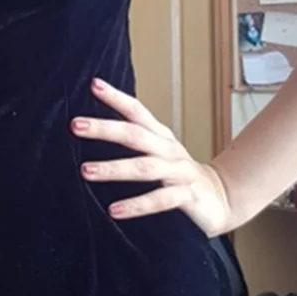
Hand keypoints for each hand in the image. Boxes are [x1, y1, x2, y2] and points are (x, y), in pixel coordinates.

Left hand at [72, 78, 231, 237]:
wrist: (220, 200)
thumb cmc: (179, 176)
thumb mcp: (158, 153)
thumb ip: (134, 141)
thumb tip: (94, 130)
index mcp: (160, 137)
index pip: (137, 112)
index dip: (117, 97)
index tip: (94, 85)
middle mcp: (169, 150)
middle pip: (135, 135)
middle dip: (105, 129)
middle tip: (76, 125)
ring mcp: (179, 172)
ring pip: (144, 167)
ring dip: (113, 168)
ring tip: (86, 170)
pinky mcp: (187, 196)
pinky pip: (160, 200)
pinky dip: (137, 205)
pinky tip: (114, 209)